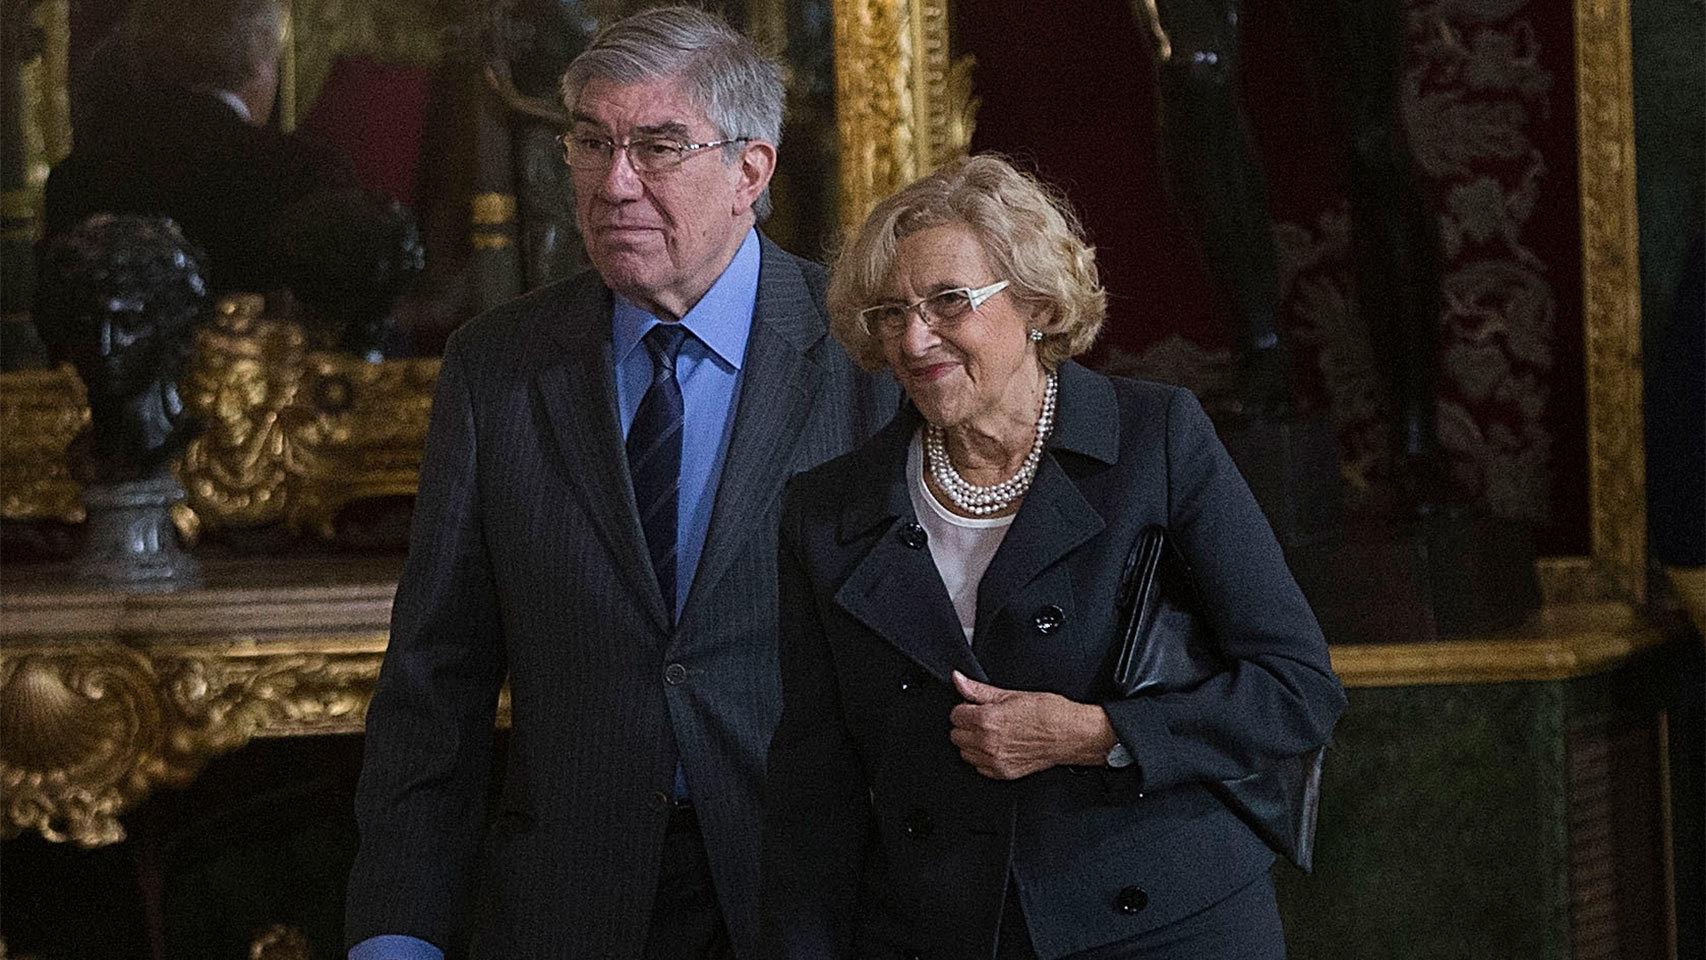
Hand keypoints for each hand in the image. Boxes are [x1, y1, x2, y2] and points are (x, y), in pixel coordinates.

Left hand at [949, 671, 1117, 779]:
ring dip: (973, 742)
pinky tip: (999, 746)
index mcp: (987, 720)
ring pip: (965, 752)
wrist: (1071, 734)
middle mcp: (987, 743)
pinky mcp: (1003, 773)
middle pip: (956, 734)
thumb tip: (958, 679)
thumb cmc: (1047, 712)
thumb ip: (978, 690)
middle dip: (967, 724)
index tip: (977, 706)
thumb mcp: (1011, 694)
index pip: (955, 714)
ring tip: (993, 732)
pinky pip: (979, 766)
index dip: (966, 707)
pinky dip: (984, 757)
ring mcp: (995, 760)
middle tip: (986, 718)